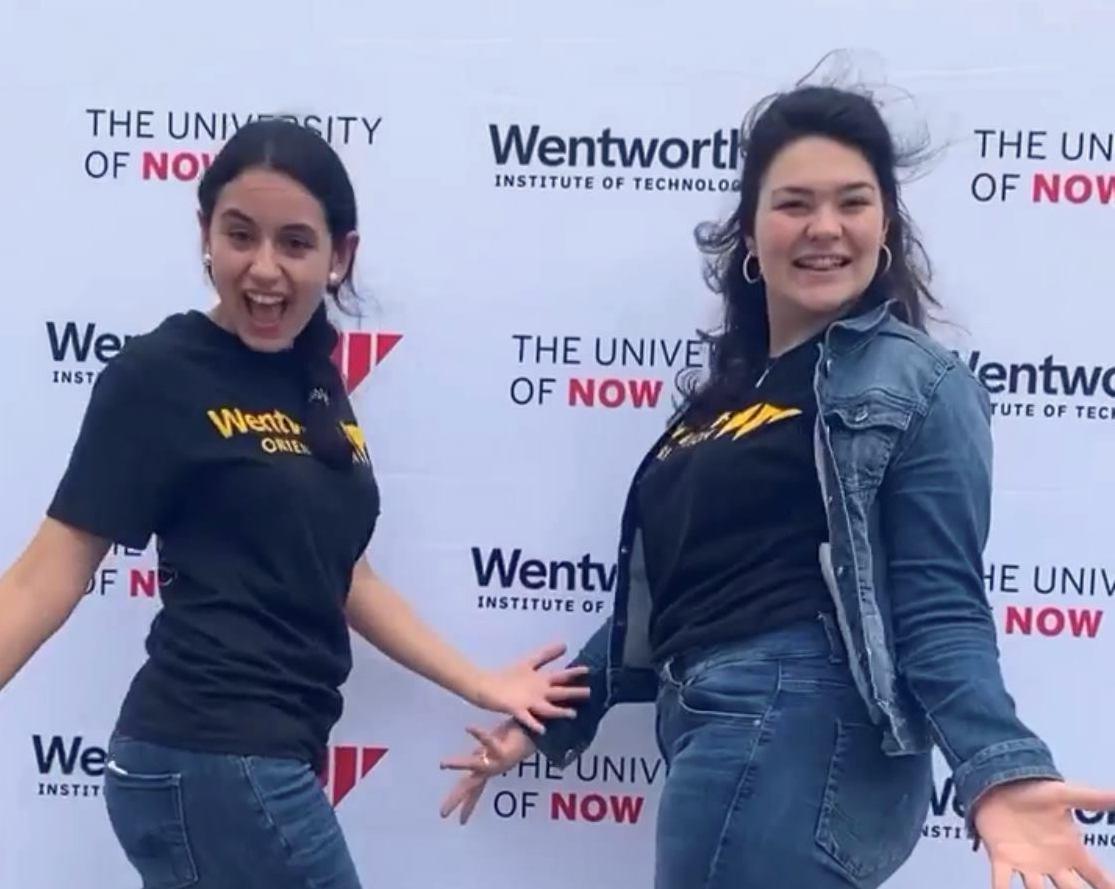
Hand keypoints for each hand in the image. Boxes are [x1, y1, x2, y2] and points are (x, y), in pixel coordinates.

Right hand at [439, 720, 536, 824]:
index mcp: (489, 770)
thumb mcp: (495, 748)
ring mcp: (497, 761)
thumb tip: (476, 755)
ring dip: (458, 763)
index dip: (467, 806)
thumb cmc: (516, 739)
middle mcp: (491, 769)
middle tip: (442, 813)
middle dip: (455, 799)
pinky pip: (489, 741)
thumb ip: (485, 753)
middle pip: (469, 786)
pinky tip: (469, 727)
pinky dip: (479, 734)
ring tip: (442, 764)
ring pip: (474, 764)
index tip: (460, 822)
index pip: (475, 791)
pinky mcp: (503, 750)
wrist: (535, 733)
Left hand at [471, 641, 589, 733]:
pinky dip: (534, 723)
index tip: (589, 670)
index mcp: (541, 682)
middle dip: (573, 692)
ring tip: (573, 714)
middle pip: (559, 692)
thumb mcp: (529, 662)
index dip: (574, 673)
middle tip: (589, 693)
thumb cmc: (508, 677)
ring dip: (560, 711)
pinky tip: (542, 729)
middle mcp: (539, 694)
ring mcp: (529, 703)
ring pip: (548, 708)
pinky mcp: (517, 710)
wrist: (486, 689)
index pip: (561, 676)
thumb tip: (565, 644)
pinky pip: (527, 718)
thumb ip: (546, 654)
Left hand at [975, 778, 1114, 887]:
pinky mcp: (1001, 858)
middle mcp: (1052, 865)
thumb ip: (1094, 799)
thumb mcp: (1065, 795)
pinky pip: (1001, 881)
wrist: (999, 783)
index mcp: (1071, 852)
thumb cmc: (1035, 793)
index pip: (1097, 877)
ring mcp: (1027, 865)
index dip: (1107, 886)